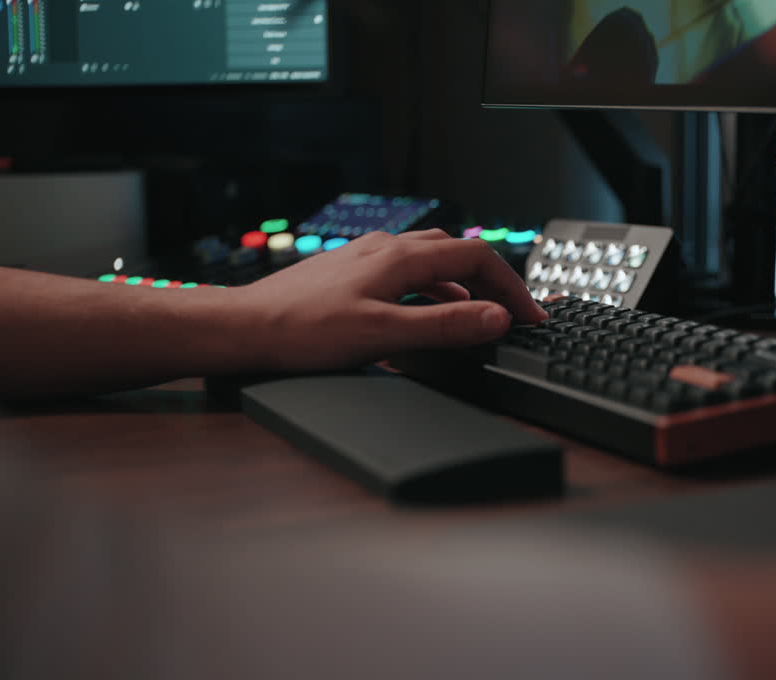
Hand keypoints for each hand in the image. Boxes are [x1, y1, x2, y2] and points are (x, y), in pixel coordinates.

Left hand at [230, 229, 547, 371]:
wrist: (245, 328)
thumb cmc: (303, 331)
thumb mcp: (384, 335)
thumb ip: (444, 325)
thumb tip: (496, 318)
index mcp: (401, 257)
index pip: (478, 257)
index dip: (512, 287)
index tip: (530, 315)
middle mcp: (385, 248)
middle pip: (458, 252)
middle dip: (492, 281)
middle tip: (510, 314)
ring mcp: (366, 257)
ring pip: (431, 259)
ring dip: (462, 283)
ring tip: (476, 316)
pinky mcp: (350, 271)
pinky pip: (405, 271)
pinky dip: (431, 288)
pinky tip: (422, 312)